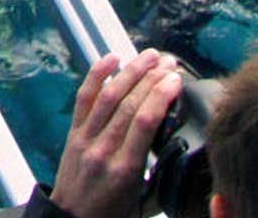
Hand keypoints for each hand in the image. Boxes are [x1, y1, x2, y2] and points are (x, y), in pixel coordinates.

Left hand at [50, 49, 181, 217]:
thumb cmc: (113, 215)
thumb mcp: (144, 199)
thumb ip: (161, 172)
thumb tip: (184, 147)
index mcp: (125, 169)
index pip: (144, 122)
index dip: (160, 95)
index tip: (176, 79)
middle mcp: (103, 149)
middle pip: (128, 104)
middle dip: (150, 78)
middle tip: (169, 63)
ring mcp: (85, 138)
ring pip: (108, 95)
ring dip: (130, 71)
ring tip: (149, 56)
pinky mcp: (73, 132)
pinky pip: (84, 97)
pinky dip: (97, 74)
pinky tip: (112, 58)